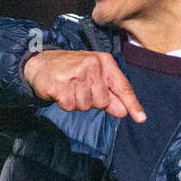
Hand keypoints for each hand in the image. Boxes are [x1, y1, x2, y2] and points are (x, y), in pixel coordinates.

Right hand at [23, 49, 146, 119]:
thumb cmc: (70, 70)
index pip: (122, 86)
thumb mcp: (93, 76)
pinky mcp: (61, 84)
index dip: (132, 104)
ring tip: (68, 88)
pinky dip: (64, 103)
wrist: (40, 62)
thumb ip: (109, 93)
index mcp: (104, 62)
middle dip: (90, 100)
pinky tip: (60, 91)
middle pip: (102, 102)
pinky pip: (70, 106)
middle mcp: (92, 65)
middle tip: (78, 88)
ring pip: (85, 106)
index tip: (141, 118)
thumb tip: (124, 112)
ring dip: (76, 102)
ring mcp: (76, 74)